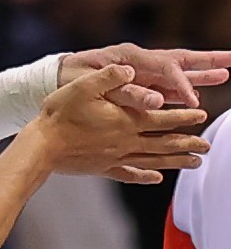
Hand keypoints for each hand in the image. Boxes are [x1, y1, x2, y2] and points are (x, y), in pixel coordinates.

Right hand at [24, 65, 210, 183]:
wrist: (42, 146)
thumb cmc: (60, 114)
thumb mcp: (83, 86)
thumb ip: (109, 76)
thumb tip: (131, 69)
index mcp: (125, 120)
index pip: (162, 118)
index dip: (184, 116)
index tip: (202, 116)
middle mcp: (126, 141)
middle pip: (165, 142)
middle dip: (188, 142)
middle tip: (207, 144)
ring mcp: (116, 157)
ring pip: (154, 160)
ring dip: (176, 161)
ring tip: (195, 163)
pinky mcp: (103, 168)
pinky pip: (130, 175)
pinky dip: (146, 177)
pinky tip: (156, 179)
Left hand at [59, 44, 230, 108]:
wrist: (48, 82)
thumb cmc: (66, 80)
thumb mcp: (92, 85)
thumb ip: (124, 91)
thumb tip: (155, 100)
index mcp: (129, 57)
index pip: (166, 68)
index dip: (182, 84)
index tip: (194, 101)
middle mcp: (137, 63)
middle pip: (180, 60)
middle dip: (207, 61)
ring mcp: (137, 74)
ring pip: (175, 74)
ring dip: (200, 75)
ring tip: (226, 74)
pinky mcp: (134, 86)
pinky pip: (163, 88)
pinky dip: (180, 91)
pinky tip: (195, 96)